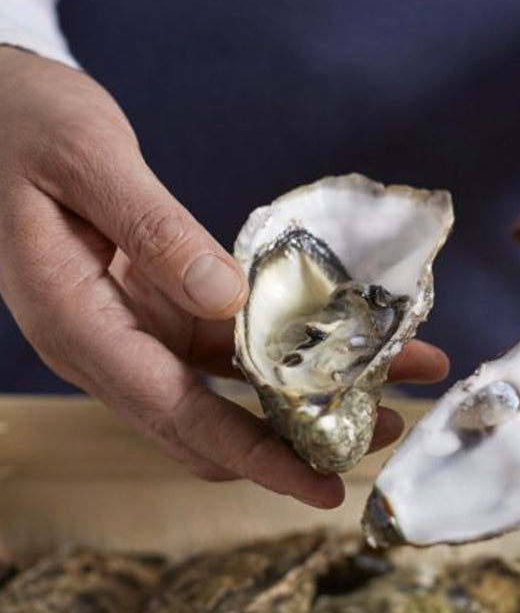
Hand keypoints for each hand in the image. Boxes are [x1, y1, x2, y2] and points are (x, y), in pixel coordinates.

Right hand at [0, 48, 447, 503]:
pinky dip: (284, 351)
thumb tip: (228, 297)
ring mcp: (135, 331)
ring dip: (305, 394)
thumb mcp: (87, 160)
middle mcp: (107, 346)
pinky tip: (338, 340)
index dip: (256, 457)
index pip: (179, 415)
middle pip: (211, 424)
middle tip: (383, 427)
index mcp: (78, 324)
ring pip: (228, 392)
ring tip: (389, 379)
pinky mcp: (159, 308)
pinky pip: (228, 348)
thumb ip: (154, 229)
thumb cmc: (22, 125)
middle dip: (297, 439)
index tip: (321, 487)